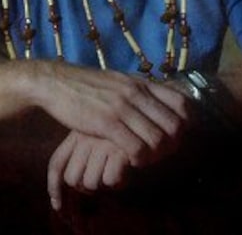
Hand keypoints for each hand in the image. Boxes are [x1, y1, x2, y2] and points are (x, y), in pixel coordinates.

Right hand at [33, 62, 192, 167]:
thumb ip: (138, 91)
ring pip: (157, 140)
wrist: (56, 82)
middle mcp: (136, 93)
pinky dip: (138, 159)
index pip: (181, 104)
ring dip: (155, 155)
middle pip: (174, 126)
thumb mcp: (118, 81)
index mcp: (141, 83)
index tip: (176, 135)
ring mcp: (122, 108)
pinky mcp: (107, 124)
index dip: (185, 124)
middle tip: (161, 154)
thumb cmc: (87, 85)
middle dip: (172, 145)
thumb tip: (157, 102)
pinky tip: (130, 160)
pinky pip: (135, 148)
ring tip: (145, 159)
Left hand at [47, 129, 131, 210]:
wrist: (153, 121)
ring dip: (104, 182)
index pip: (57, 164)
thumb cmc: (124, 136)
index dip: (54, 187)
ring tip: (115, 168)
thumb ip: (83, 157)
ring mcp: (101, 143)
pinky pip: (110, 181)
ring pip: (90, 183)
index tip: (58, 205)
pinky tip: (126, 169)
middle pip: (72, 178)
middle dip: (87, 184)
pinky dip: (119, 181)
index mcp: (77, 133)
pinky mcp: (119, 150)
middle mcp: (86, 137)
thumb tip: (66, 192)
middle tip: (103, 174)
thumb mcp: (99, 139)